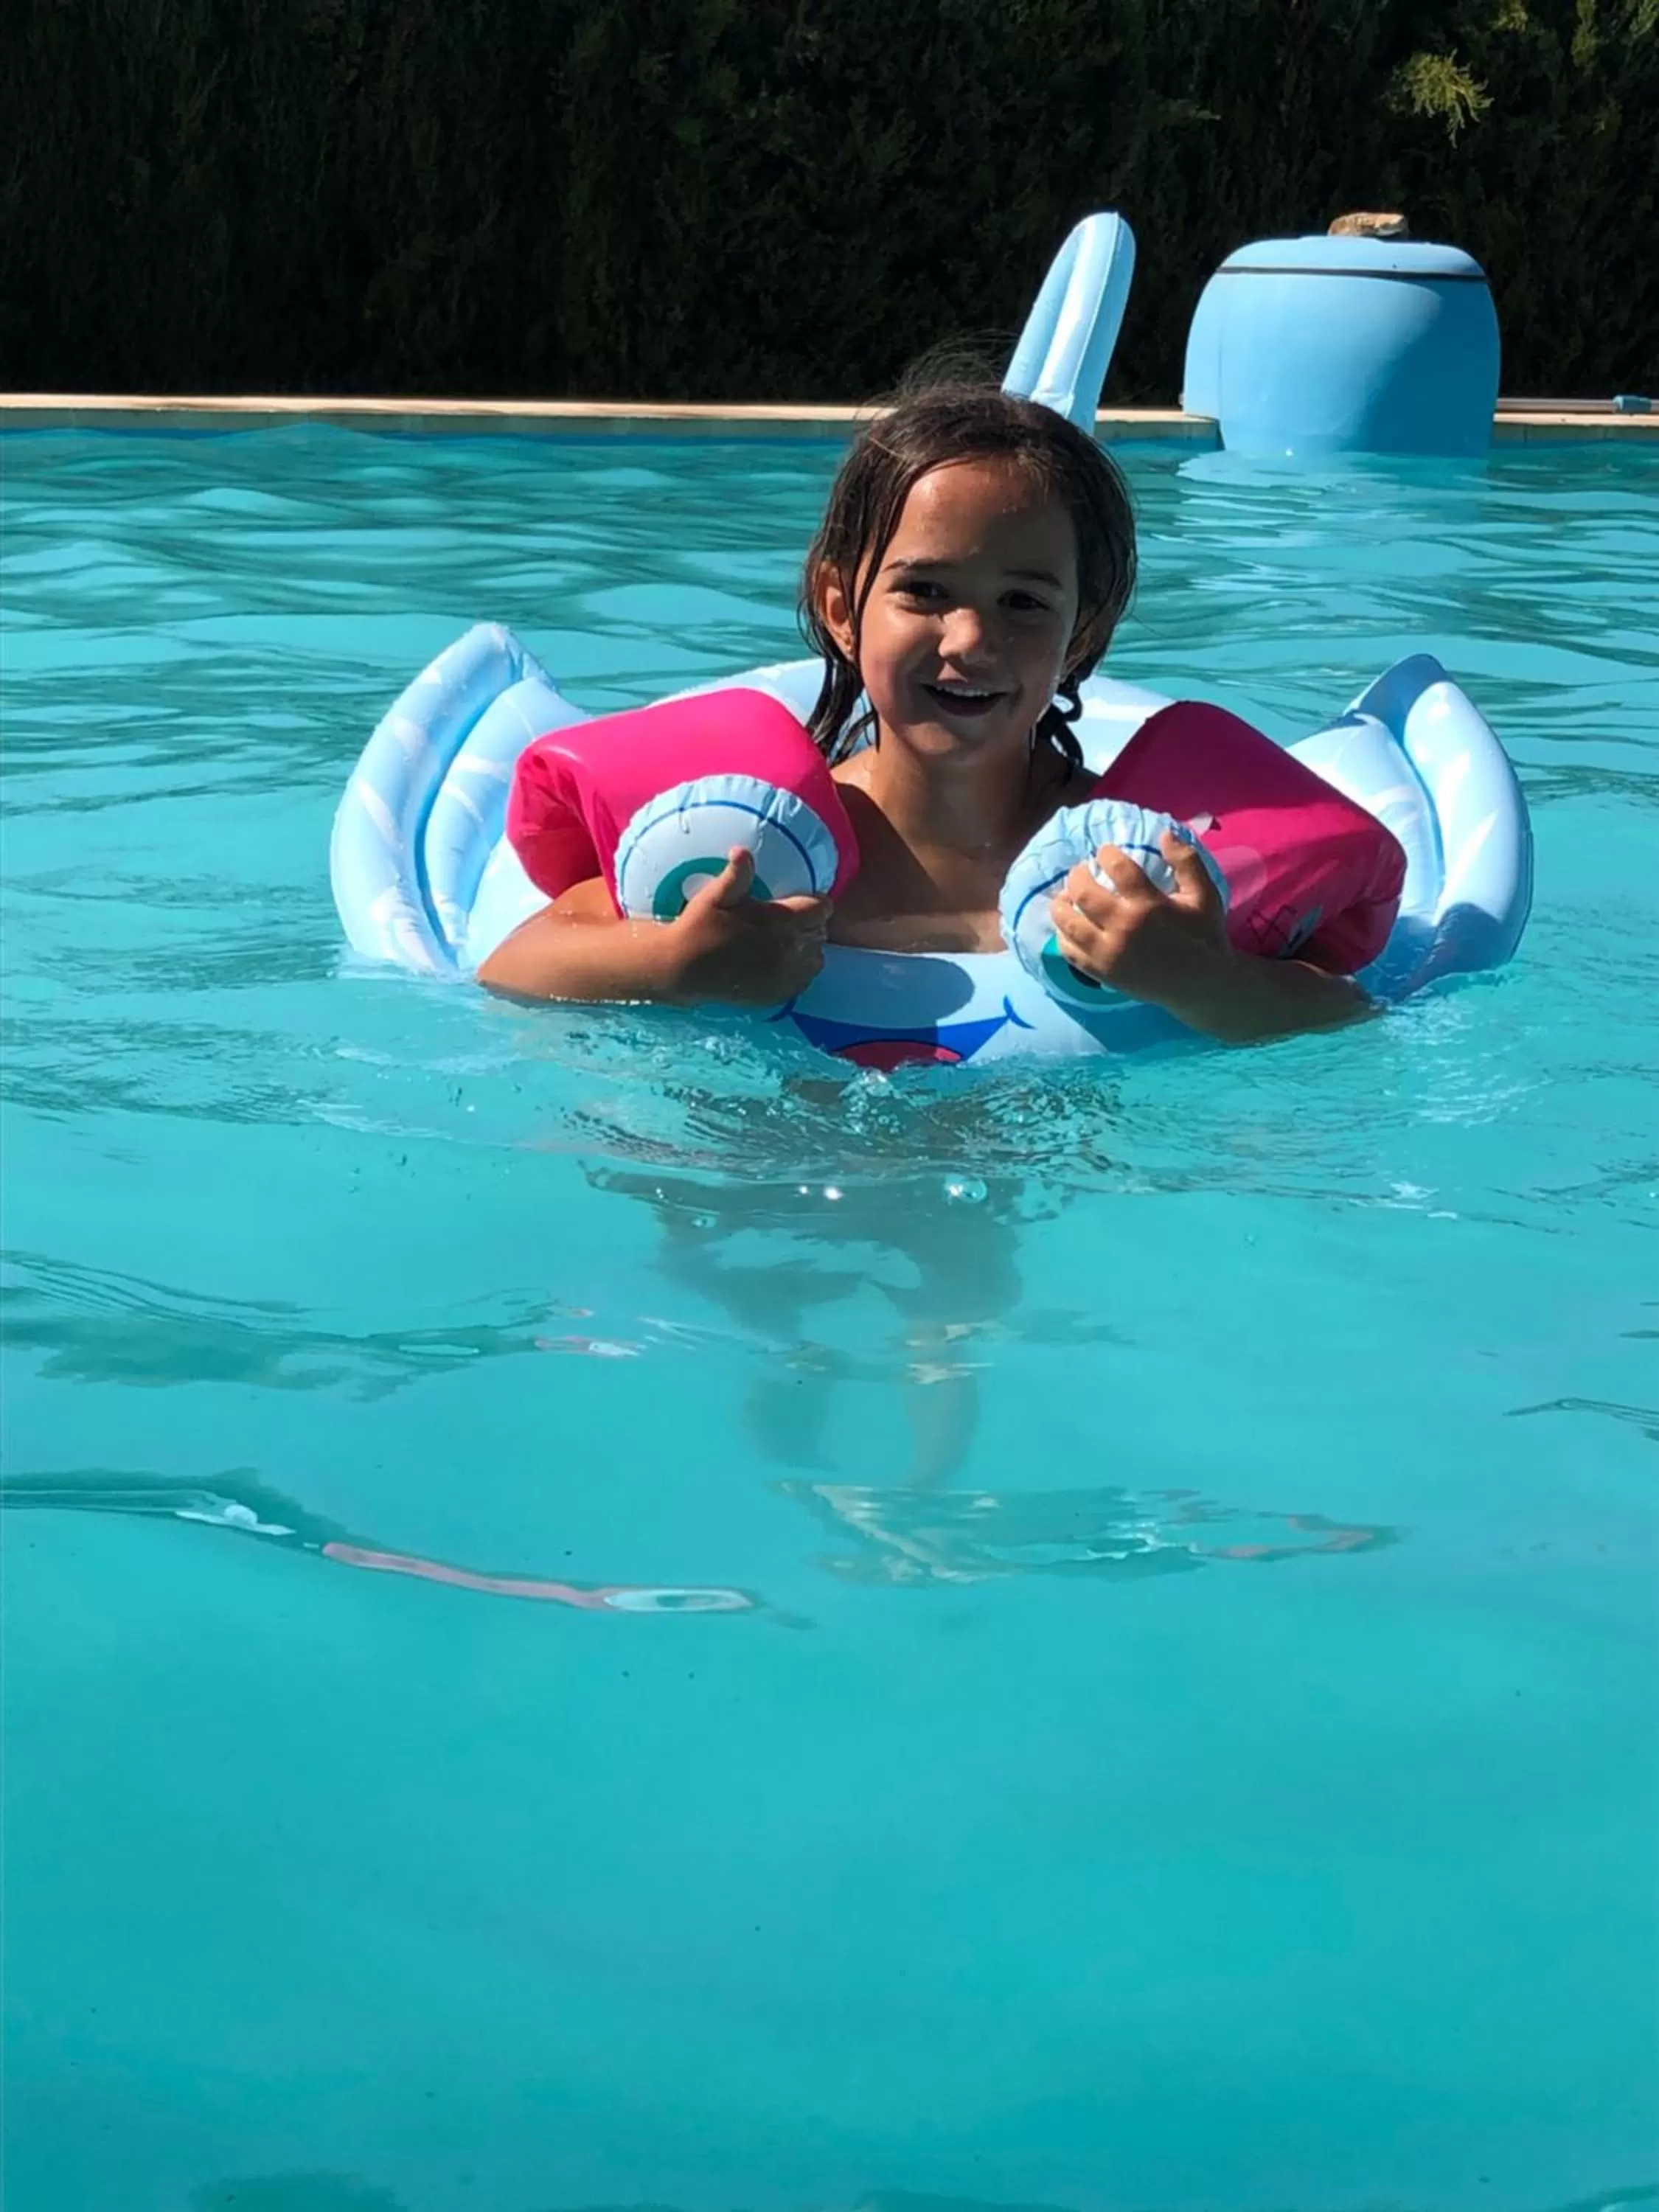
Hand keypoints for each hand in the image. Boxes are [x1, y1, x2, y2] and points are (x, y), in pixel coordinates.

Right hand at [665, 847, 830, 1005]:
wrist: (682, 969)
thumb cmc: (698, 927)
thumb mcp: (715, 895)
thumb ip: (737, 874)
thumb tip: (742, 851)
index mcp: (782, 922)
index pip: (822, 908)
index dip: (814, 902)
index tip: (798, 901)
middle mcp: (791, 951)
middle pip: (821, 932)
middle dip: (810, 924)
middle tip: (789, 920)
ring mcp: (787, 976)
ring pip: (817, 958)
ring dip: (807, 948)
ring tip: (786, 942)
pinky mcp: (779, 994)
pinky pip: (804, 981)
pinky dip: (798, 971)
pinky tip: (780, 963)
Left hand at [1050, 830, 1231, 1017]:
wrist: (1201, 986)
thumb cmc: (1204, 937)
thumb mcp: (1204, 896)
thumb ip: (1186, 862)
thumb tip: (1164, 833)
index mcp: (1149, 905)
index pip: (1117, 867)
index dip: (1106, 853)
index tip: (1105, 852)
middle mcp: (1123, 927)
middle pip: (1083, 892)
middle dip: (1077, 874)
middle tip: (1081, 871)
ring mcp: (1108, 952)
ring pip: (1067, 922)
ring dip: (1062, 903)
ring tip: (1068, 896)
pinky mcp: (1101, 973)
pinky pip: (1069, 951)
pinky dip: (1062, 935)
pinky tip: (1069, 925)